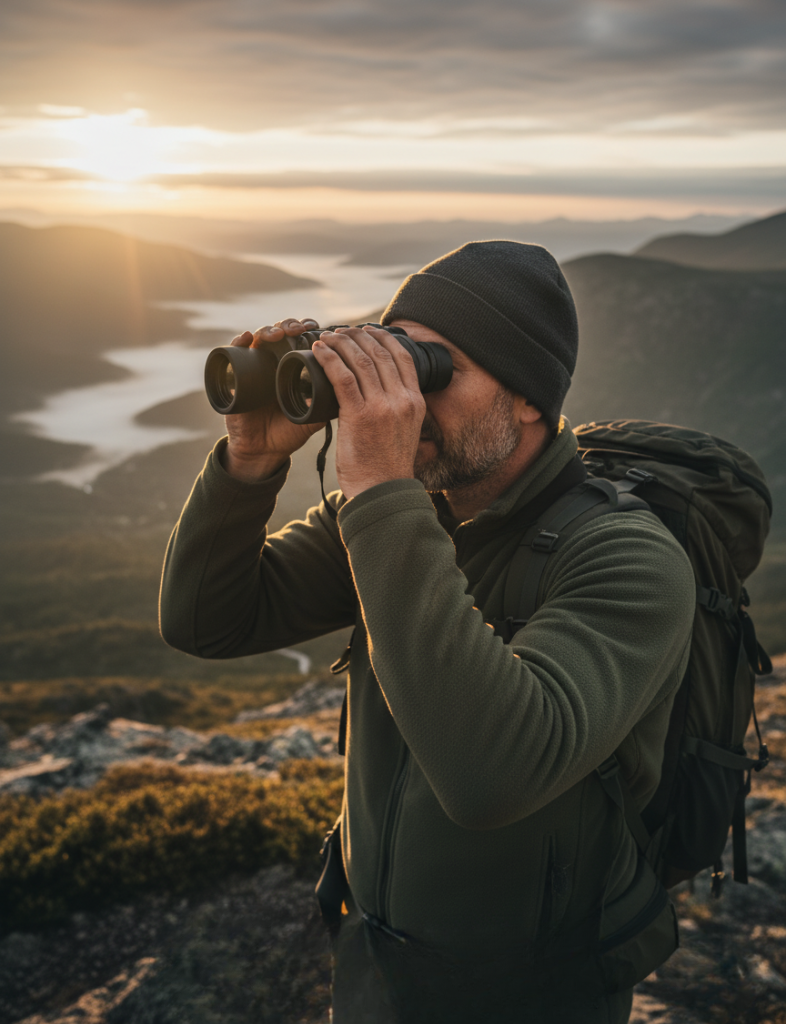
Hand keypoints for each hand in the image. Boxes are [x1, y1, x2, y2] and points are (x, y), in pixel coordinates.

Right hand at [224, 318, 324, 481]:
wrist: (263, 450)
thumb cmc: (288, 432)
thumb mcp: (313, 417)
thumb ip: (329, 404)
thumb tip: (349, 388)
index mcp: (293, 368)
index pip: (300, 340)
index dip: (308, 330)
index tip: (320, 328)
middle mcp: (273, 363)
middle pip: (281, 333)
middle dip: (290, 325)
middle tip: (299, 328)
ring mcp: (253, 367)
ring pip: (260, 338)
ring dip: (269, 330)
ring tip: (278, 333)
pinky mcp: (234, 377)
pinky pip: (233, 353)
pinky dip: (239, 342)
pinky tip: (247, 338)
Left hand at [311, 325, 425, 498]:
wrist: (382, 492)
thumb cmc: (387, 467)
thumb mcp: (405, 433)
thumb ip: (397, 411)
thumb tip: (380, 395)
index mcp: (415, 402)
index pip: (403, 357)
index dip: (383, 338)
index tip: (368, 331)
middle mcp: (402, 400)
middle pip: (380, 354)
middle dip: (358, 336)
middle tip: (342, 331)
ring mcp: (381, 407)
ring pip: (359, 361)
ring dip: (341, 343)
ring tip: (327, 336)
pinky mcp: (359, 415)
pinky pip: (341, 377)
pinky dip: (329, 358)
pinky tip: (319, 350)